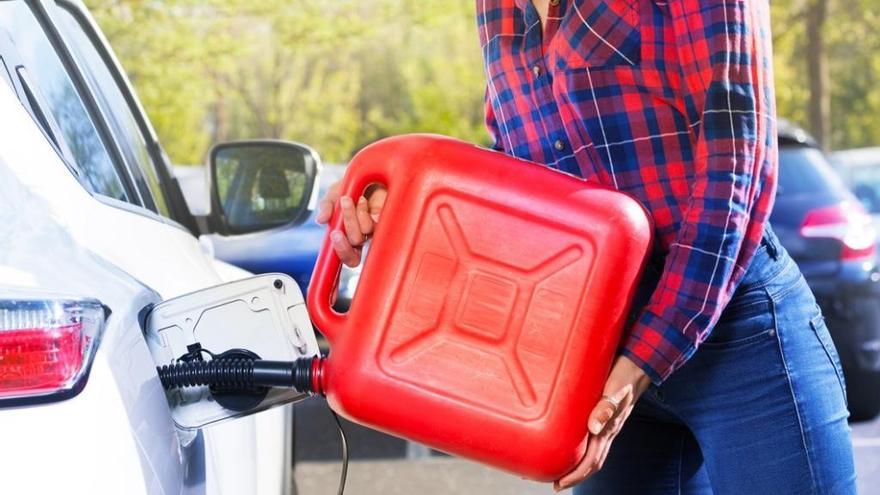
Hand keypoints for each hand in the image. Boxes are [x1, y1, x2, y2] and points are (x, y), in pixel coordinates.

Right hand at [315, 180, 386, 266]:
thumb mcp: (334, 193)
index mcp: (348, 237)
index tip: (335, 233)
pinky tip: (363, 200)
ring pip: (364, 232)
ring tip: (357, 198)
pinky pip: (376, 223)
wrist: (372, 174)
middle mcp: (363, 237)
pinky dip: (367, 211)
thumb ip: (326, 206)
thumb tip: (321, 220)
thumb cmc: (353, 187)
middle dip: (348, 223)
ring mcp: (376, 229)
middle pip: (355, 243)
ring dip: (357, 214)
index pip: (347, 256)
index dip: (341, 250)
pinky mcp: (386, 220)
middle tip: (344, 201)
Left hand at [554, 355, 651, 491]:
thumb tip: (593, 427)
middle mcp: (607, 431)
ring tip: (559, 469)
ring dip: (576, 465)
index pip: (592, 460)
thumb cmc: (625, 376)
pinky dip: (580, 448)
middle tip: (555, 484)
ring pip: (592, 453)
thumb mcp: (616, 389)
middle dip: (574, 476)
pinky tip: (569, 443)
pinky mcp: (603, 416)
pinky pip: (591, 439)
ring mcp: (606, 425)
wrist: (637, 366)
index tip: (560, 484)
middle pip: (591, 462)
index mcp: (609, 429)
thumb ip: (606, 407)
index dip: (576, 475)